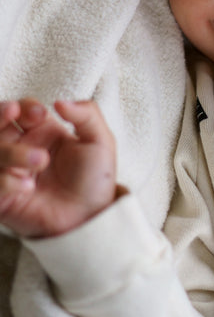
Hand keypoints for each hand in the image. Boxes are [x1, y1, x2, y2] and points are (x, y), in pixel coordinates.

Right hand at [0, 98, 116, 237]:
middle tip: (14, 115)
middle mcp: (20, 148)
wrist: (91, 215)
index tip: (39, 114)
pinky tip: (28, 186)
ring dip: (12, 152)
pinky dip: (6, 181)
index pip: (19, 109)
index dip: (23, 106)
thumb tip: (60, 101)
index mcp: (40, 131)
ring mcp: (8, 172)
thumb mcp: (100, 141)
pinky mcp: (1, 197)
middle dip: (0, 116)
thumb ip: (87, 115)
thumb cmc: (95, 178)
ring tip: (41, 161)